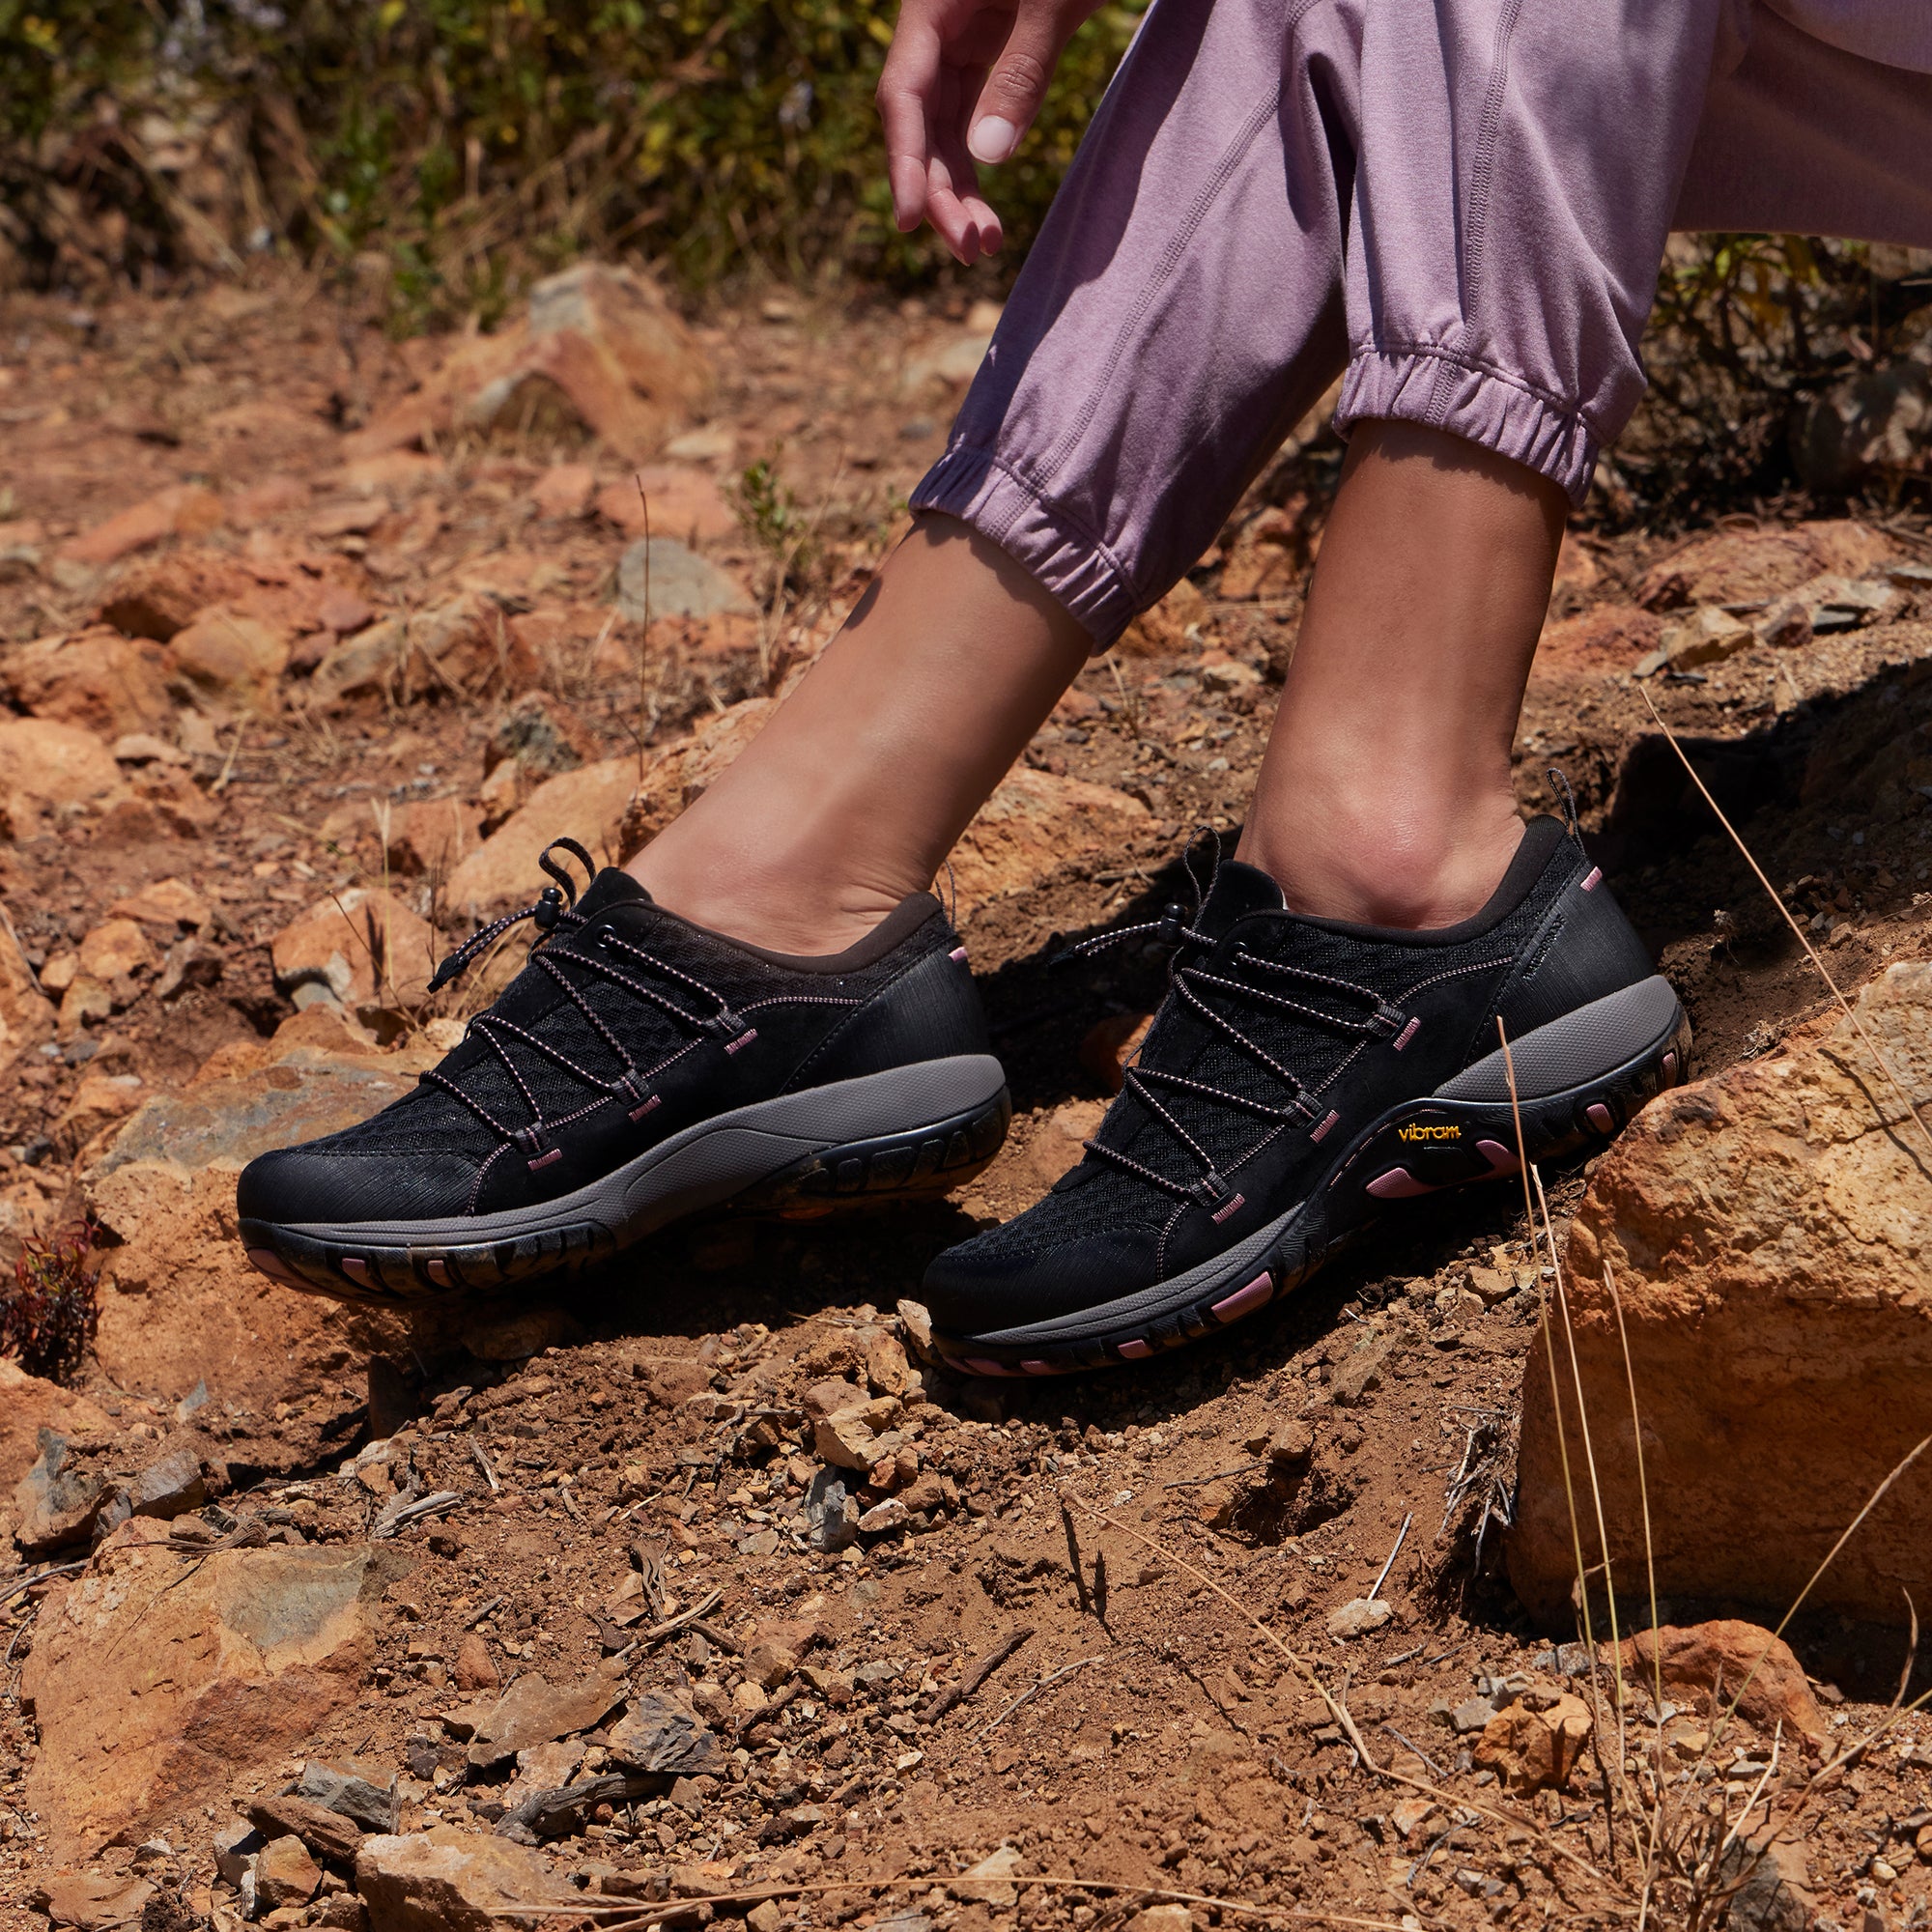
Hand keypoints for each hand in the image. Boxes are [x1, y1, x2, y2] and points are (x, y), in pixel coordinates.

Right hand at [876, 0, 1102, 263]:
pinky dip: (982, 161)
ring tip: (987, 244)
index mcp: (932, 4)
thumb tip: (988, 155)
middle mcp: (939, 24)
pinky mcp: (996, 46)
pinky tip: (990, 206)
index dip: (905, 162)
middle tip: (973, 251)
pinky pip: (976, 114)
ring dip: (961, 187)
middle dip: (940, 189)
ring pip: (947, 127)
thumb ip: (1023, 70)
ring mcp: (965, 36)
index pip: (904, 96)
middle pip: (922, 122)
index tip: (911, 221)